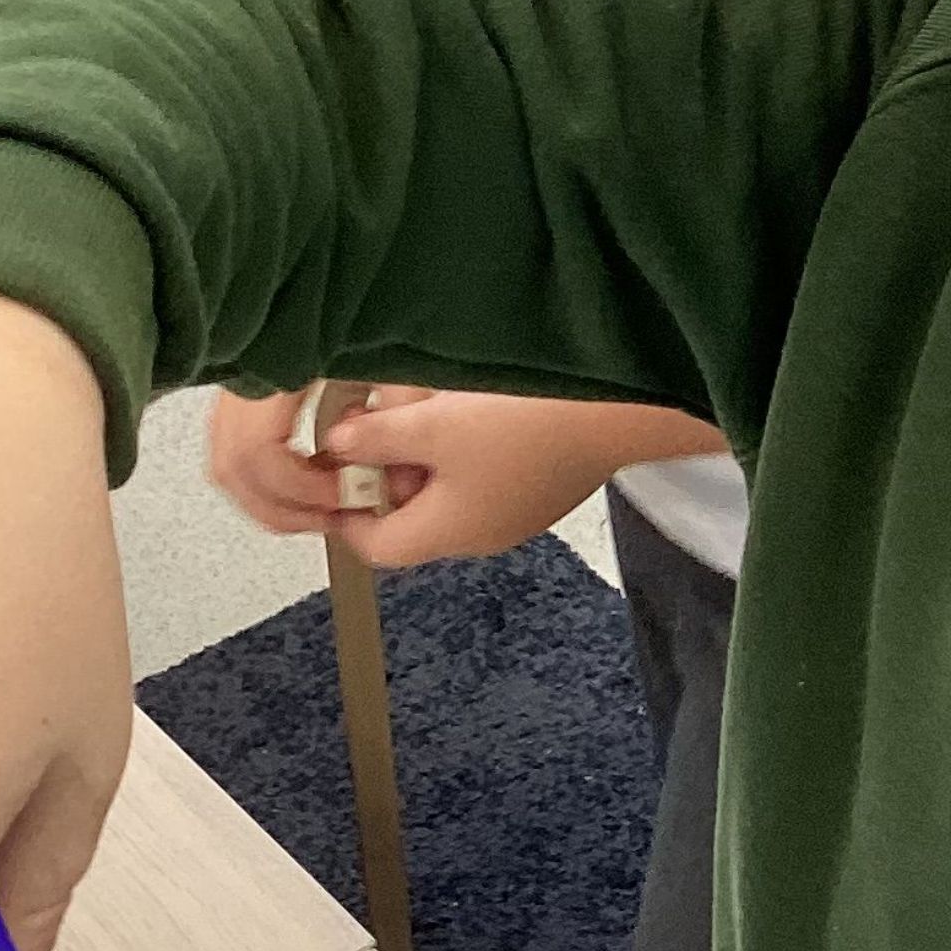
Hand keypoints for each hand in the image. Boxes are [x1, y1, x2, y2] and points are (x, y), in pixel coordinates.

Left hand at [209, 385, 724, 568]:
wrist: (622, 412)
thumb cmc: (527, 425)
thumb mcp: (431, 427)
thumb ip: (375, 438)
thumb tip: (336, 447)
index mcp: (446, 531)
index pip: (373, 545)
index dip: (342, 510)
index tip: (329, 467)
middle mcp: (481, 532)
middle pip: (411, 515)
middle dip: (386, 469)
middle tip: (377, 419)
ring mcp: (517, 510)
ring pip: (448, 488)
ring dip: (427, 452)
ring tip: (425, 404)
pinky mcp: (543, 483)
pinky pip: (486, 473)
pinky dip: (465, 446)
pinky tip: (474, 406)